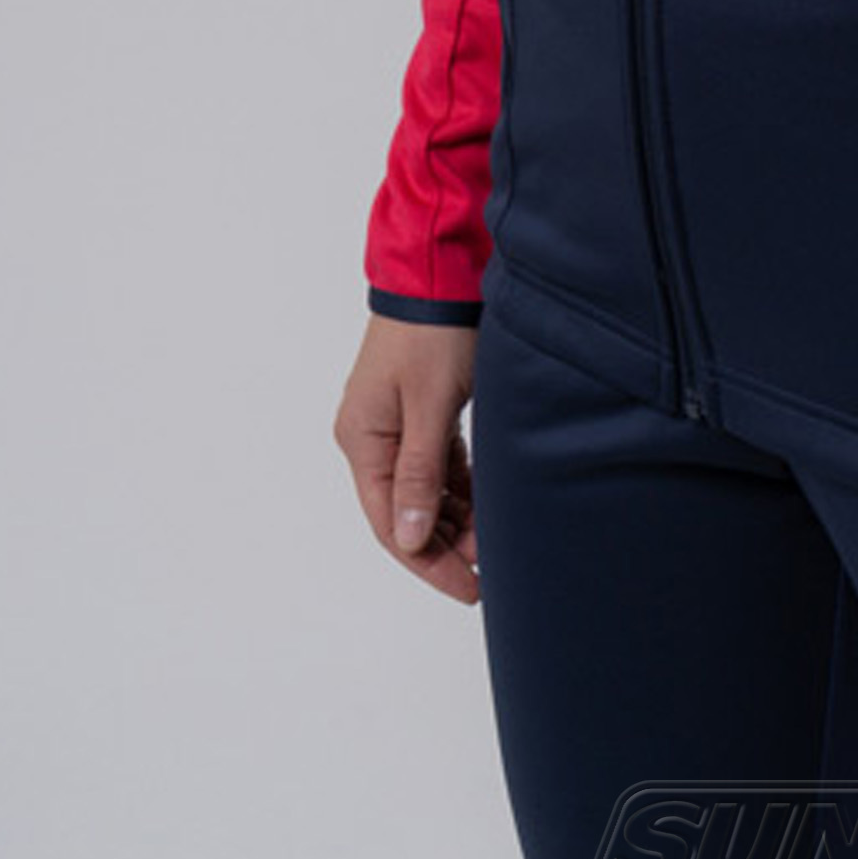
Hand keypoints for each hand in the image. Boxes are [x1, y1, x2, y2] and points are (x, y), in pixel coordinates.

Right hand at [335, 314, 482, 603]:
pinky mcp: (423, 409)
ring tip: (494, 540)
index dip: (428, 562)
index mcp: (362, 438)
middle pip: (407, 511)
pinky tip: (487, 505)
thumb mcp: (430, 405)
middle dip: (446, 544)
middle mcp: (372, 435)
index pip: (391, 522)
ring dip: (457, 517)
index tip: (467, 588)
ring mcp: (397, 422)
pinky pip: (439, 464)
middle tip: (490, 569)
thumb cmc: (434, 332)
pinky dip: (462, 487)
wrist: (441, 269)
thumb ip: (420, 472)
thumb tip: (409, 538)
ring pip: (426, 490)